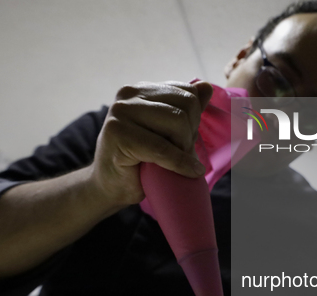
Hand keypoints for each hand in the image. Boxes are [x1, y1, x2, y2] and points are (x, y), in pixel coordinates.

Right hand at [89, 80, 213, 206]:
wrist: (111, 188)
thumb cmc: (140, 162)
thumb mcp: (168, 132)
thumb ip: (186, 109)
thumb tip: (206, 86)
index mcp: (141, 90)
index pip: (188, 92)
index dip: (194, 119)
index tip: (183, 140)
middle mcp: (129, 94)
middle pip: (186, 105)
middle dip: (190, 133)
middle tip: (179, 154)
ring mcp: (121, 111)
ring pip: (178, 122)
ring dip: (185, 148)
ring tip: (174, 162)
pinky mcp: (118, 134)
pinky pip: (163, 148)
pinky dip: (181, 164)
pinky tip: (189, 172)